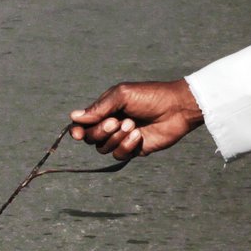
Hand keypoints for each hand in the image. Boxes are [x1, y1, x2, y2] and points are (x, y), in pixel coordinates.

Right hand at [70, 80, 202, 160]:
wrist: (176, 108)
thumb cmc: (149, 96)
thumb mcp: (122, 95)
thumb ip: (99, 108)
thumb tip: (74, 117)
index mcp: (106, 110)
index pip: (84, 124)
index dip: (77, 130)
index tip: (77, 134)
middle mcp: (111, 125)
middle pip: (91, 138)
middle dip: (101, 131)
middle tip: (116, 121)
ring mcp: (122, 138)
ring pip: (104, 148)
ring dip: (116, 138)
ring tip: (132, 125)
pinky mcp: (134, 149)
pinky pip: (119, 155)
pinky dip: (126, 146)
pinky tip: (138, 136)